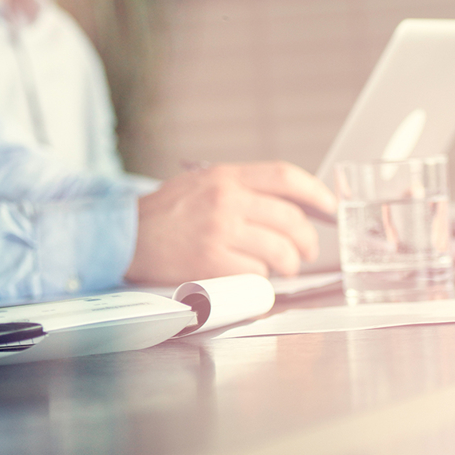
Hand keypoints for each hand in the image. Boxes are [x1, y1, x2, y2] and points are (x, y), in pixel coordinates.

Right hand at [125, 161, 335, 284]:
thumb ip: (239, 188)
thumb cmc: (162, 214)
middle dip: (307, 241)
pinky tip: (253, 275)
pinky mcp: (211, 262)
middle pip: (290, 220)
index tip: (330, 209)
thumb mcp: (200, 183)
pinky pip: (255, 273)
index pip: (286, 177)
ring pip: (279, 251)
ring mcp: (219, 232)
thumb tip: (286, 205)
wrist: (124, 237)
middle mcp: (226, 200)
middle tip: (306, 252)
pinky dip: (261, 278)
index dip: (316, 194)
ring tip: (284, 268)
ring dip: (288, 265)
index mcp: (226, 176)